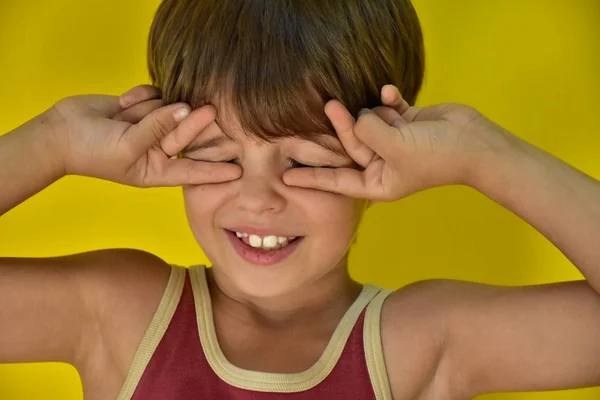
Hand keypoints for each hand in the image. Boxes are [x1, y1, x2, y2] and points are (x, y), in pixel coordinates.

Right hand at [47, 85, 240, 186]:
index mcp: (156, 170)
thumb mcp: (128, 146)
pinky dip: (141, 96)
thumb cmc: (91, 152)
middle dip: (196, 124)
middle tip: (212, 111)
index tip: (240, 172)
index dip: (215, 171)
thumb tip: (184, 108)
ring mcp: (150, 127)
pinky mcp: (141, 107)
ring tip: (130, 114)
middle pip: (186, 135)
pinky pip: (154, 95)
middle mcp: (158, 149)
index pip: (192, 171)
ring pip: (169, 111)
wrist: (58, 132)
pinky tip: (123, 102)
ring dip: (154, 108)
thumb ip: (158, 128)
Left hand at [283, 85, 511, 200]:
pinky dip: (388, 100)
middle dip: (341, 127)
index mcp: (378, 181)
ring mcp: (393, 143)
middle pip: (351, 145)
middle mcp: (382, 163)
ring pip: (368, 124)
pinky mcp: (405, 123)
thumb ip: (368, 131)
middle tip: (329, 105)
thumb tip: (358, 115)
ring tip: (367, 105)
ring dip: (369, 113)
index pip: (337, 180)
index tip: (286, 178)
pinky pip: (387, 110)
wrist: (475, 142)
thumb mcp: (394, 147)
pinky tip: (391, 92)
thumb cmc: (435, 156)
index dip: (312, 178)